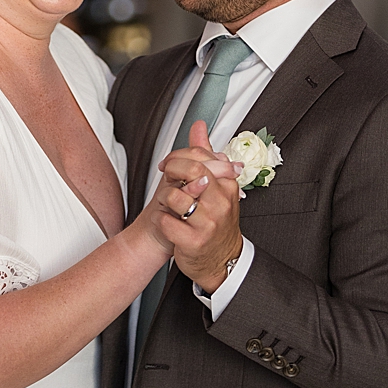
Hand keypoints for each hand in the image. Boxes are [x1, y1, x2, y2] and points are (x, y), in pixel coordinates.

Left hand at [157, 120, 243, 293]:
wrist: (220, 260)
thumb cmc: (214, 221)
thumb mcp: (215, 187)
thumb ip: (205, 154)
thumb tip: (199, 127)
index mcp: (227, 186)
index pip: (202, 158)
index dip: (179, 158)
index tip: (170, 165)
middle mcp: (221, 203)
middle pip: (192, 172)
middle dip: (172, 171)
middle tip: (166, 176)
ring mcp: (209, 223)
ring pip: (176, 197)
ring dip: (164, 199)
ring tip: (169, 205)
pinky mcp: (194, 241)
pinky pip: (166, 222)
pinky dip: (161, 220)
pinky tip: (168, 222)